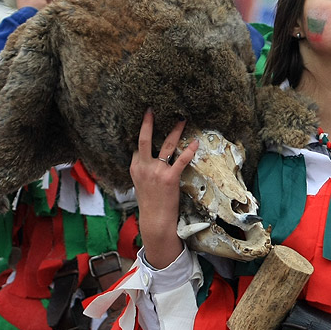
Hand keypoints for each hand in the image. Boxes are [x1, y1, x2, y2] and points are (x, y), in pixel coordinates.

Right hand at [131, 110, 198, 268]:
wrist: (155, 219)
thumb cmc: (150, 201)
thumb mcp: (140, 183)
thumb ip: (143, 168)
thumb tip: (146, 156)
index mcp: (135, 167)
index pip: (138, 144)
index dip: (143, 130)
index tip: (148, 117)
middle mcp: (144, 167)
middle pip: (145, 139)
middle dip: (148, 123)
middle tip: (152, 109)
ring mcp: (157, 172)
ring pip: (167, 145)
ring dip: (175, 131)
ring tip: (182, 120)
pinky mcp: (170, 178)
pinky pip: (181, 160)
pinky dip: (189, 150)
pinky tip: (195, 143)